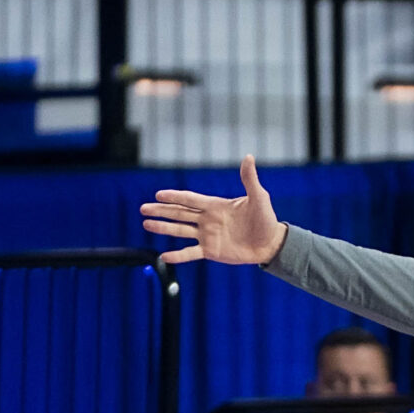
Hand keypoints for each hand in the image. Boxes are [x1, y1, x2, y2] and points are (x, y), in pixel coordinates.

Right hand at [141, 156, 288, 265]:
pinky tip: (164, 256)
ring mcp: (207, 236)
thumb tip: (249, 157)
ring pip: (180, 231)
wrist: (270, 243)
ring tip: (146, 224)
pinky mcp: (211, 251)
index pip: (190, 199)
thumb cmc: (265, 218)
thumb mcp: (258, 197)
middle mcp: (207, 220)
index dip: (174, 197)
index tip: (158, 195)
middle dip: (161, 210)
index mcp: (215, 205)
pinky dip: (178, 255)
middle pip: (179, 213)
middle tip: (143, 208)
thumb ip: (249, 179)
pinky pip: (191, 253)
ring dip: (163, 227)